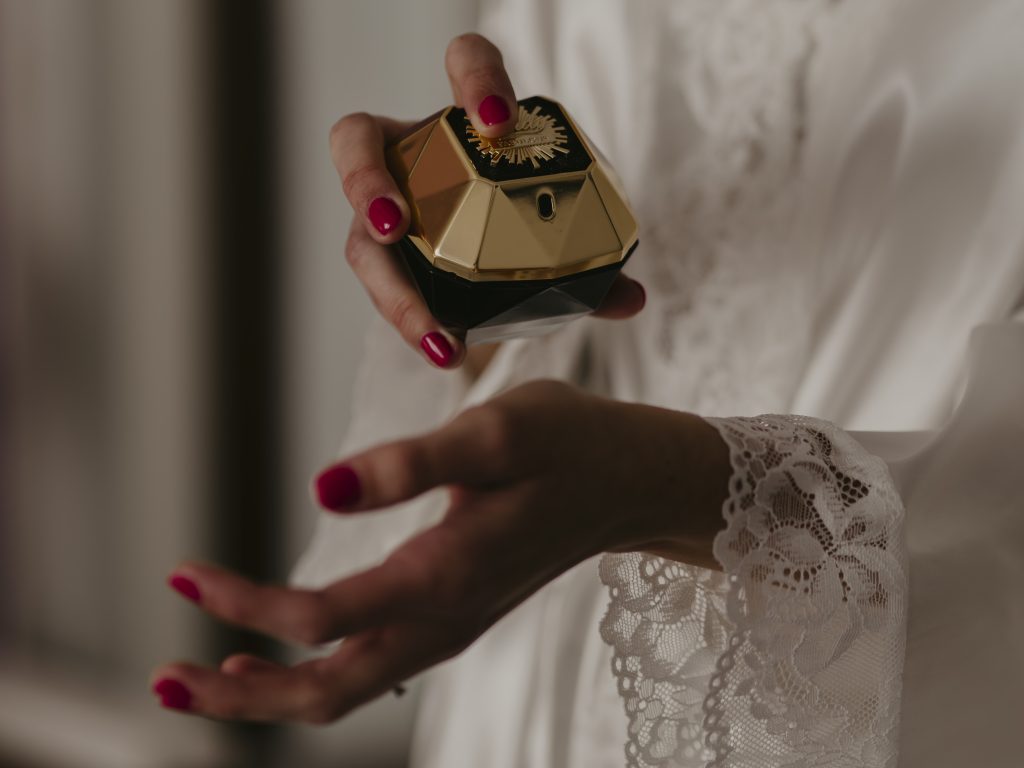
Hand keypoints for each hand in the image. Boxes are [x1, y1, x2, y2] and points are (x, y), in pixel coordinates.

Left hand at [150, 380, 728, 721]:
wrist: (631, 479)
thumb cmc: (568, 444)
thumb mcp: (494, 433)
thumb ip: (410, 465)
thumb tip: (321, 490)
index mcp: (443, 579)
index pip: (319, 619)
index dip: (246, 604)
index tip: (186, 573)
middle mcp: (442, 621)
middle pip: (325, 692)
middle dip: (241, 696)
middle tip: (165, 679)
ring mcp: (449, 628)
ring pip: (346, 690)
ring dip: (271, 692)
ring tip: (202, 674)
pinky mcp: (453, 615)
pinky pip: (370, 667)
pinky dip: (312, 670)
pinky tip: (278, 651)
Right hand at [330, 33, 645, 369]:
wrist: (491, 264)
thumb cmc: (520, 229)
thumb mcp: (558, 237)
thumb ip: (590, 264)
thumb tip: (630, 298)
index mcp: (465, 125)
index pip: (465, 64)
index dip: (475, 80)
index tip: (497, 122)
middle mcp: (412, 157)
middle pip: (357, 141)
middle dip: (364, 177)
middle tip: (393, 225)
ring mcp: (384, 208)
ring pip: (359, 236)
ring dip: (389, 286)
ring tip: (433, 329)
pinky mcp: (378, 259)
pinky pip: (381, 288)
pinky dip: (413, 322)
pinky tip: (446, 348)